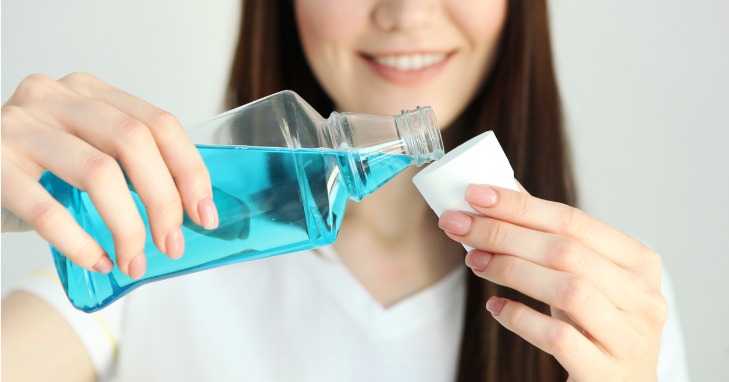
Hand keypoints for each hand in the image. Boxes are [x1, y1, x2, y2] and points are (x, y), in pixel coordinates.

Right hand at [1, 73, 217, 278]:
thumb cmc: (33, 164)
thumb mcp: (83, 145)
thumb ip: (127, 159)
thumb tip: (188, 208)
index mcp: (89, 91)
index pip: (158, 123)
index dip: (189, 171)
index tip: (203, 214)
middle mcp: (55, 97)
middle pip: (134, 142)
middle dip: (164, 201)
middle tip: (172, 244)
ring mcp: (19, 126)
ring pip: (98, 173)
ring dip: (128, 226)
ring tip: (134, 260)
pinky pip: (47, 209)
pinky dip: (80, 243)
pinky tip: (97, 260)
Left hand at [438, 183, 666, 380]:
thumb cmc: (596, 326)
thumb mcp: (583, 277)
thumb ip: (550, 237)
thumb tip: (502, 190)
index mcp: (640, 262)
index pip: (574, 221)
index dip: (520, 205)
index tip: (474, 195)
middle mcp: (643, 297)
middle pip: (566, 251)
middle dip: (503, 233)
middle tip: (458, 225)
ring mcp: (629, 338)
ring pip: (568, 289)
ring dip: (510, 270)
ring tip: (475, 262)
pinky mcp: (607, 373)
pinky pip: (558, 337)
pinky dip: (520, 318)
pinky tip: (496, 308)